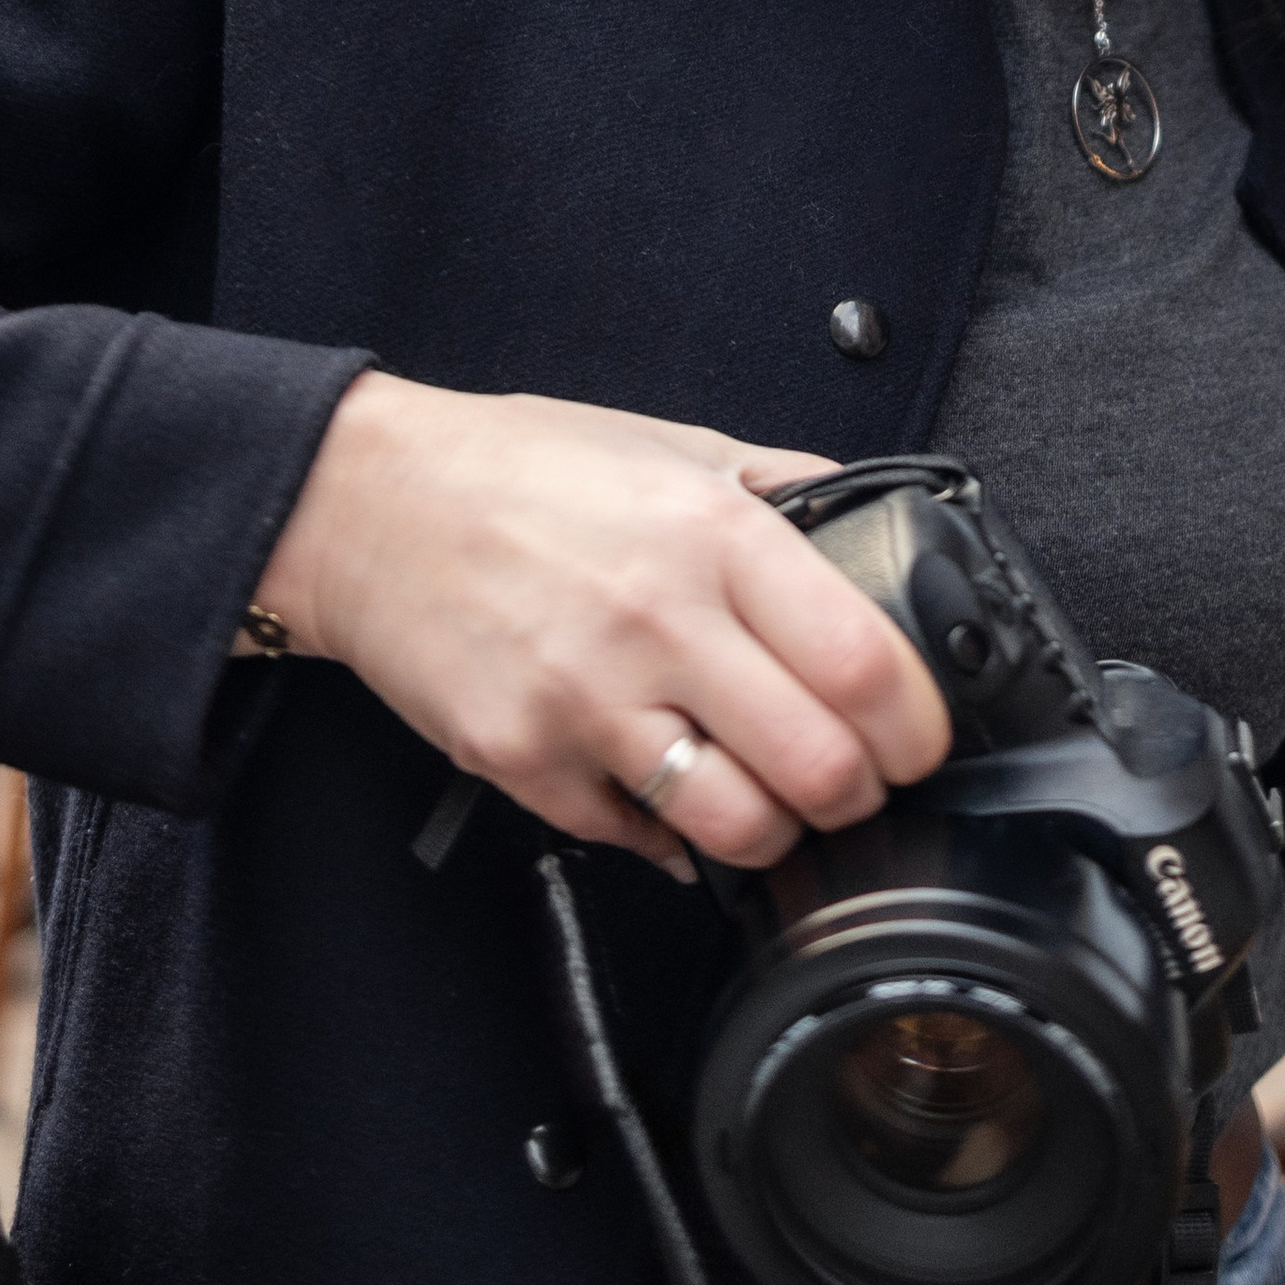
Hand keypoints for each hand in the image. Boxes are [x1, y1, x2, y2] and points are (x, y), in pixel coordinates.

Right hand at [255, 373, 951, 875]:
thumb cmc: (519, 469)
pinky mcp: (526, 762)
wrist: (367, 504)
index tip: (918, 735)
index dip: (916, 724)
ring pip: (738, 828)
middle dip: (858, 791)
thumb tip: (869, 520)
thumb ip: (778, 489)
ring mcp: (587, 702)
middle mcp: (657, 621)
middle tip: (852, 776)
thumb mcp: (670, 444)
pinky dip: (671, 833)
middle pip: (818, 769)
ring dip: (774, 828)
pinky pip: (638, 840)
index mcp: (712, 535)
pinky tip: (669, 788)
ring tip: (767, 792)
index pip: (862, 663)